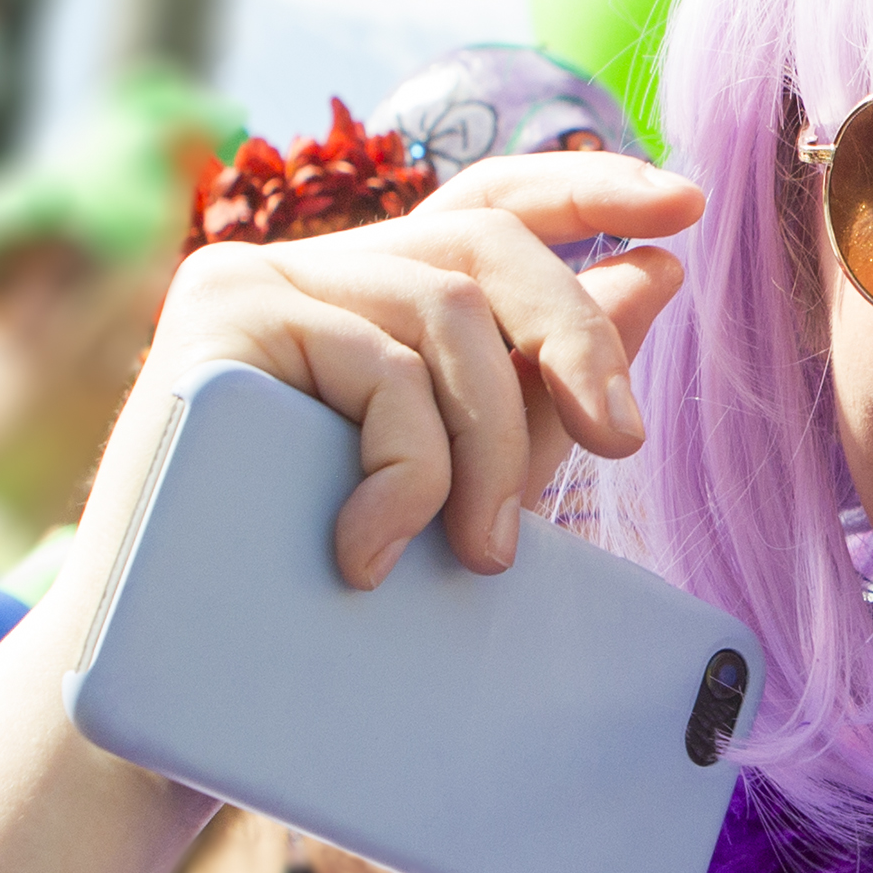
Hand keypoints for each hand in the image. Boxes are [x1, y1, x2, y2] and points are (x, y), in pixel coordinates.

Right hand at [97, 151, 701, 587]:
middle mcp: (309, 267)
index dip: (589, 188)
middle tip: (622, 443)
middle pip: (482, 244)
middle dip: (575, 335)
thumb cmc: (326, 589)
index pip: (487, 202)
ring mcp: (251, 282)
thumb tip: (661, 269)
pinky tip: (377, 552)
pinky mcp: (213, 322)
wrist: (183, 684)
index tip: (689, 204)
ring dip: (491, 440)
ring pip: (442, 311)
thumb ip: (549, 380)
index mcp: (370, 293)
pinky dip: (406, 470)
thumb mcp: (472, 472)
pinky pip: (373, 366)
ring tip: (486, 552)